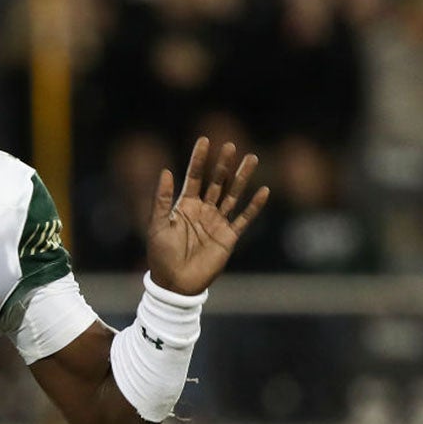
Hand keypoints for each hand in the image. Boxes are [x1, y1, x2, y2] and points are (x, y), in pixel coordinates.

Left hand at [146, 137, 268, 294]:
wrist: (175, 283)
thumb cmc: (161, 255)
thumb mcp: (158, 225)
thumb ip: (163, 200)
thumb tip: (166, 171)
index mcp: (184, 206)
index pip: (194, 177)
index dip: (199, 159)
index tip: (204, 140)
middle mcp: (203, 210)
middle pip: (216, 182)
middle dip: (223, 164)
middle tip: (230, 145)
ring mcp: (217, 222)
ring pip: (233, 195)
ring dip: (242, 178)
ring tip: (252, 158)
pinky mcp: (229, 237)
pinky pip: (244, 218)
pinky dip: (254, 206)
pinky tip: (264, 191)